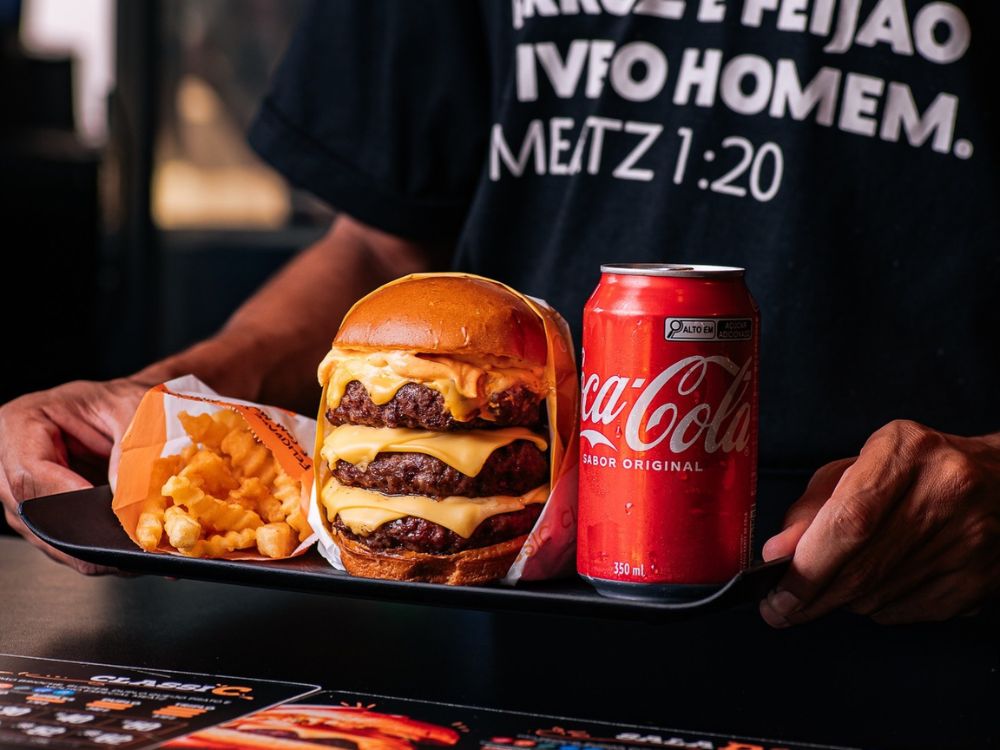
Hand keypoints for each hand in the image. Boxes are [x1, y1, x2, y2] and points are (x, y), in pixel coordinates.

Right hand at [0, 377, 150, 573]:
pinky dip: (86, 549)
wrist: (129, 406)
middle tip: (116, 550)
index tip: (101, 513)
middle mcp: (10, 456)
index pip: (30, 470)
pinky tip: (115, 554)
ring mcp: (21, 487)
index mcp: (23, 421)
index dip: (65, 497)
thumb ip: (131, 450)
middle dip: (75, 534)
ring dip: (82, 549)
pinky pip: (55, 538)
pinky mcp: (40, 508)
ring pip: (41, 532)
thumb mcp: (135, 412)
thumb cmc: (125, 399)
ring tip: (123, 556)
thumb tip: (125, 499)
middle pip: (29, 509)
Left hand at [760, 420, 999, 625]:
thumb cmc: (914, 469)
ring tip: (831, 585)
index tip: (777, 594)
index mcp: (907, 453)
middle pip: (863, 567)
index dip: (808, 565)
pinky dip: (877, 607)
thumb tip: (778, 553)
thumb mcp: (858, 466)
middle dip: (812, 598)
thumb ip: (813, 507)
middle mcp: (946, 492)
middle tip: (780, 610)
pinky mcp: (981, 577)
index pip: (850, 521)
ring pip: (880, 595)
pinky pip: (907, 611)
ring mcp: (970, 539)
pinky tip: (877, 584)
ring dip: (842, 601)